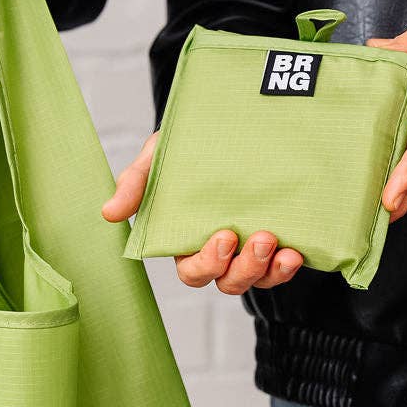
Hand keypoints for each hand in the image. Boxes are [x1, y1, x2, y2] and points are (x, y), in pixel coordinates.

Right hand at [101, 132, 302, 294]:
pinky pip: (282, 267)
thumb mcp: (155, 159)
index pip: (193, 270)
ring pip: (256, 280)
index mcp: (185, 241)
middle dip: (243, 268)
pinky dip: (288, 266)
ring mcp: (248, 249)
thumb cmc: (184, 148)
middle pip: (227, 282)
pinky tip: (297, 251)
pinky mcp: (277, 241)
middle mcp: (218, 252)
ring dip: (268, 270)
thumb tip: (109, 213)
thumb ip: (135, 184)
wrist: (226, 124)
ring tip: (282, 247)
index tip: (224, 236)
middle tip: (259, 239)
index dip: (208, 263)